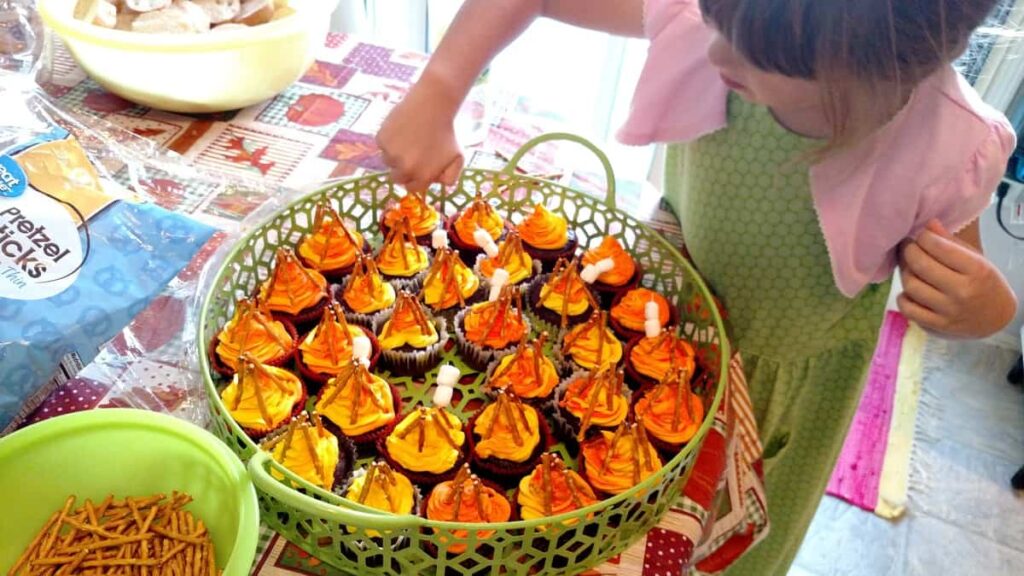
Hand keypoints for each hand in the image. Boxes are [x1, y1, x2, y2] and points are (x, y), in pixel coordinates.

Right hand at [376, 72, 464, 192]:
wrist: (434, 104)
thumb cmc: (449, 132)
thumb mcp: (458, 158)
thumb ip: (450, 178)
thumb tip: (436, 184)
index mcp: (422, 177)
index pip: (412, 188)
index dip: (415, 178)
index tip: (418, 167)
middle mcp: (404, 169)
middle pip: (397, 178)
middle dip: (403, 169)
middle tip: (411, 153)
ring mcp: (391, 154)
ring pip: (388, 161)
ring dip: (395, 154)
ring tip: (409, 138)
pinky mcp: (381, 139)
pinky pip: (382, 145)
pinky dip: (389, 140)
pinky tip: (402, 129)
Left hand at [897, 220, 1016, 337]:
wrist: (996, 317)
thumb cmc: (983, 282)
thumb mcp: (975, 258)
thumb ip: (950, 242)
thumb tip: (928, 224)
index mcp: (975, 269)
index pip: (938, 246)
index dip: (923, 237)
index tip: (921, 236)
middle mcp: (962, 291)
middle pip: (920, 265)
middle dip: (908, 251)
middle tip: (908, 247)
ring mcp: (949, 310)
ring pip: (910, 286)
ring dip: (904, 273)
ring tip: (909, 267)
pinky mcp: (937, 325)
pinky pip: (908, 309)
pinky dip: (903, 297)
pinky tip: (910, 291)